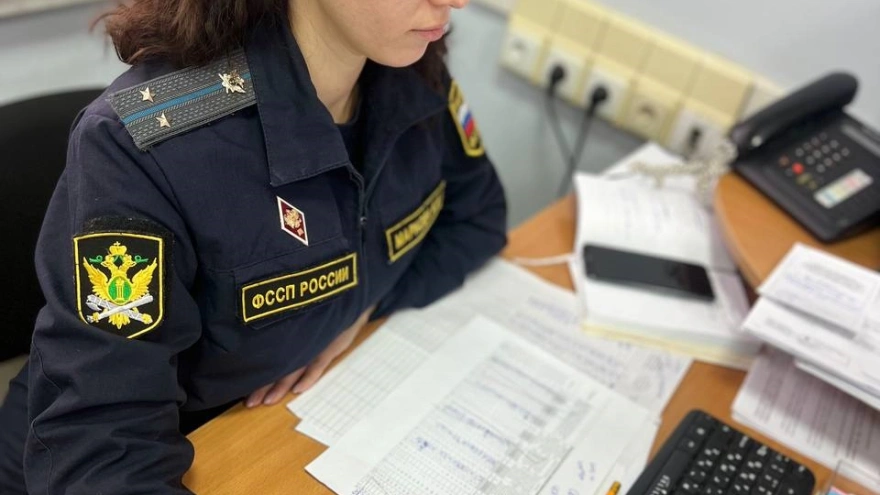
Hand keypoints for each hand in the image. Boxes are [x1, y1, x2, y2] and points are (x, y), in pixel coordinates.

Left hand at [245, 305, 374, 406]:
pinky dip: (308, 378)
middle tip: (250, 402)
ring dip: (281, 386)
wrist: (346, 298)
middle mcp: (297, 339)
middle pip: (277, 365)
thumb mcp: (300, 315)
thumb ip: (281, 326)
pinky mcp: (330, 346)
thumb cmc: (320, 309)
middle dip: (263, 385)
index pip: (268, 357)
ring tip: (268, 401)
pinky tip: (297, 391)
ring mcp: (313, 343)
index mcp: (288, 333)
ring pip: (294, 368)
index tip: (243, 390)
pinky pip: (317, 364)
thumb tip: (253, 340)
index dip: (256, 374)